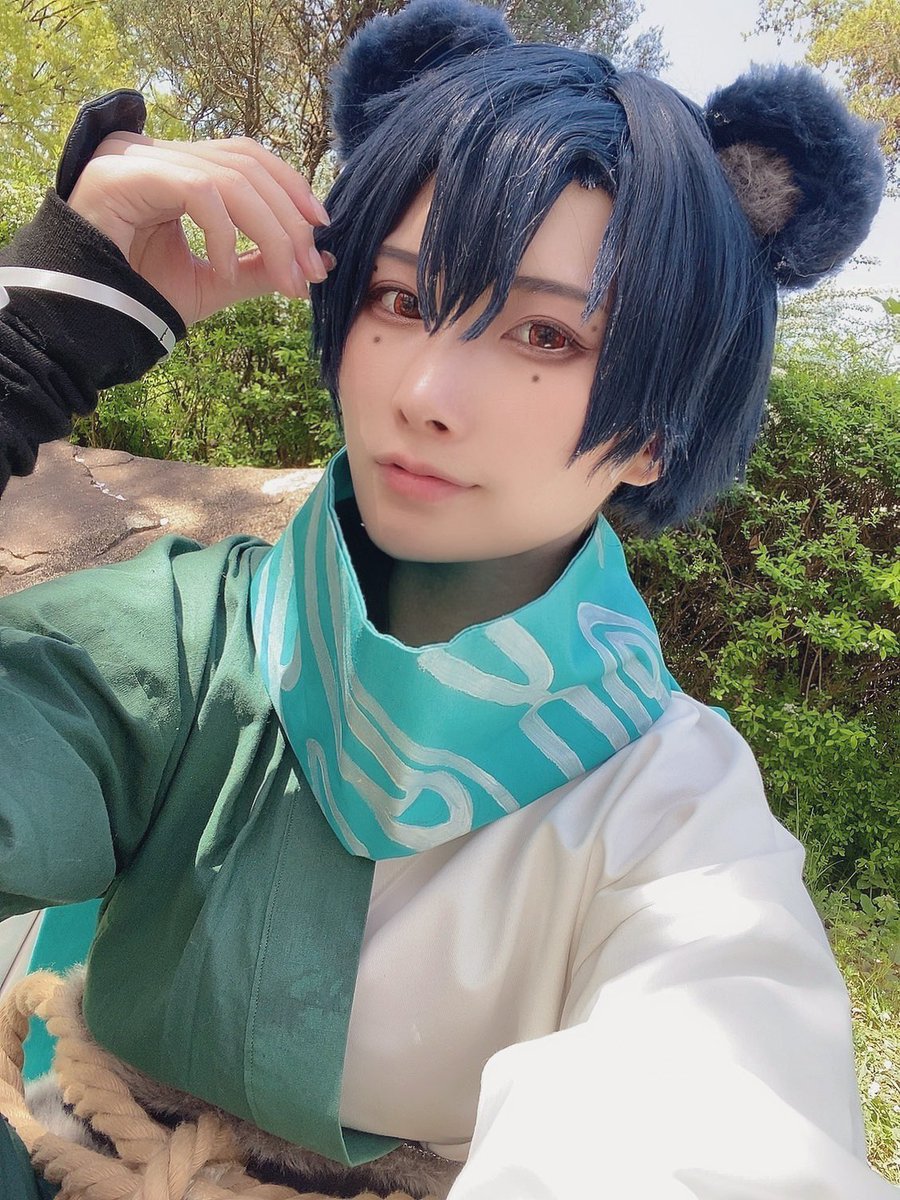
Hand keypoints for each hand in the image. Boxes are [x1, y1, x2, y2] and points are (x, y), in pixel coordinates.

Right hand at [67, 132, 331, 324]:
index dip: (291, 189)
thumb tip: (319, 260)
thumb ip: (261, 267)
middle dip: (289, 222)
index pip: (249, 157)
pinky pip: (198, 192)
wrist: (84, 318)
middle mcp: (159, 154)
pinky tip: (223, 271)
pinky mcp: (122, 174)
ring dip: (270, 233)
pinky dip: (223, 235)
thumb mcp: (217, 282)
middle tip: (310, 272)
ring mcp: (138, 158)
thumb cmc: (142, 296)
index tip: (321, 234)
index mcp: (180, 169)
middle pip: (247, 164)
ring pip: (230, 178)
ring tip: (285, 279)